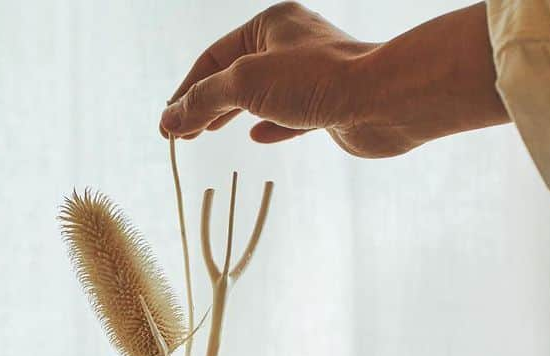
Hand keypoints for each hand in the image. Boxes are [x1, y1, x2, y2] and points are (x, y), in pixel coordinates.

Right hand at [160, 2, 507, 157]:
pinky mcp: (328, 104)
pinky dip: (270, 125)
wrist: (382, 100)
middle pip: (235, 75)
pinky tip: (257, 136)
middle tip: (181, 134)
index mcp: (270, 24)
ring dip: (231, 114)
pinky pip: (290, 114)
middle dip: (205, 104)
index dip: (186, 90)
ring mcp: (311, 76)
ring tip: (206, 134)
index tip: (167, 122)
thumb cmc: (316, 81)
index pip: (213, 57)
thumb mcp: (244, 84)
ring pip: (261, 96)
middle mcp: (291, 44)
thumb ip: (203, 101)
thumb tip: (169, 119)